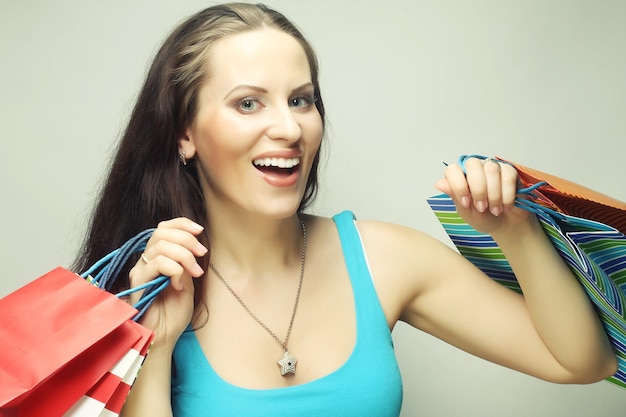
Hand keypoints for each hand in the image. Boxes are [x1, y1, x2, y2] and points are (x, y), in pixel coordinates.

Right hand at [128, 217, 206, 346]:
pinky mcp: (139, 282)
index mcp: (157, 257)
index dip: (181, 224)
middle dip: (186, 239)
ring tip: (195, 272)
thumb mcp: (187, 280)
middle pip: (161, 232)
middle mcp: (145, 261)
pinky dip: (175, 270)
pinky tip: (179, 285)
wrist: (165, 336)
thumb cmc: (174, 312)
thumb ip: (186, 261)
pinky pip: (158, 263)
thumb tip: (193, 243)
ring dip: (184, 256)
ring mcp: (140, 271)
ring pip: (161, 246)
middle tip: (201, 254)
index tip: (200, 229)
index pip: (163, 228)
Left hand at [435, 157, 531, 234]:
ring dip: (494, 194)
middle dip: (478, 189)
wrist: (505, 225)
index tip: (466, 203)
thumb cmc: (483, 217)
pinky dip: (507, 194)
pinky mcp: (510, 171)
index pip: (453, 170)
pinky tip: (506, 206)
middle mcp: (475, 169)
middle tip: (482, 207)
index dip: (458, 185)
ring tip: (495, 210)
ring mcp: (492, 168)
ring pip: (491, 170)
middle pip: (472, 164)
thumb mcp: (467, 212)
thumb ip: (455, 197)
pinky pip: (508, 176)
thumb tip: (439, 184)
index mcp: (460, 177)